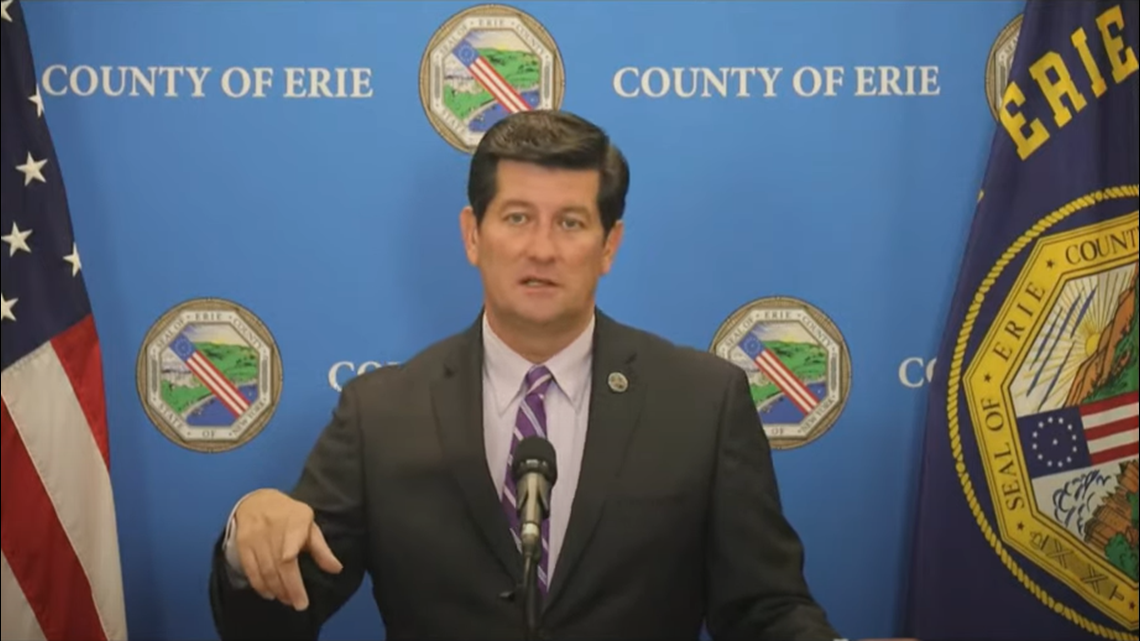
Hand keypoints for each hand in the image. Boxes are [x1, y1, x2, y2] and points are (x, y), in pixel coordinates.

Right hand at [232, 489, 342, 609]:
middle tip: (299, 604)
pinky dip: (259, 585)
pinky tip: (270, 594)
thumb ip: (321, 548)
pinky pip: (251, 569)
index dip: (290, 550)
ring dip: (276, 588)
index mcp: (295, 519)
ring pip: (266, 568)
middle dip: (290, 586)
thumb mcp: (309, 525)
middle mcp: (273, 527)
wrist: (257, 501)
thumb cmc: (289, 517)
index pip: (292, 537)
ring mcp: (256, 536)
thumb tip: (336, 569)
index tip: (291, 562)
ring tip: (287, 600)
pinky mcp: (243, 544)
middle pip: (280, 562)